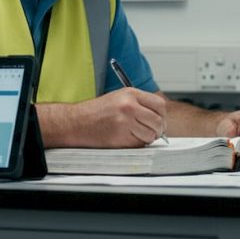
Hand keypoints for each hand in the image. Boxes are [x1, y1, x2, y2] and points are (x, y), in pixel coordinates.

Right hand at [39, 88, 166, 147]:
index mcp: (130, 94)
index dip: (162, 115)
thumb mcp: (119, 97)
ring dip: (146, 138)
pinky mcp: (120, 137)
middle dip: (158, 130)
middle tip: (152, 132)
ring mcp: (125, 122)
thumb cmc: (96, 111)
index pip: (160, 104)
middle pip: (158, 121)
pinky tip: (125, 139)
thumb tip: (159, 116)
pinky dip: (136, 145)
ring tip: (135, 135)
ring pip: (150, 135)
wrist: (76, 122)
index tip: (160, 121)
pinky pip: (138, 144)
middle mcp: (129, 106)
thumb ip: (139, 103)